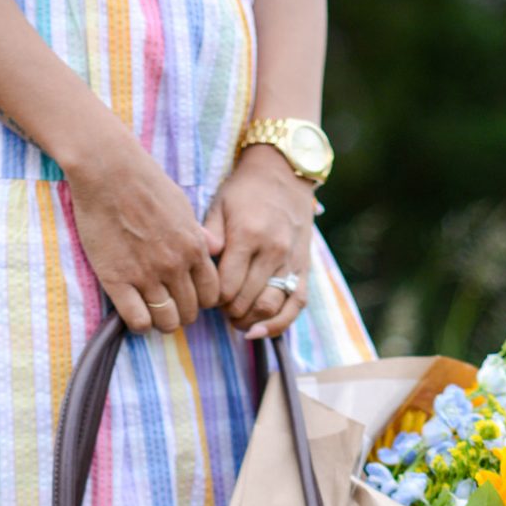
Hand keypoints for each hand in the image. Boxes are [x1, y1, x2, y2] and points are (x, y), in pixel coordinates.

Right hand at [63, 123, 219, 335]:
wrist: (108, 169)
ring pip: (166, 321)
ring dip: (161, 322)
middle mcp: (175, 266)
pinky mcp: (117, 280)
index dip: (201, 301)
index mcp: (194, 248)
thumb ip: (199, 233)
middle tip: (168, 306)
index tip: (188, 296)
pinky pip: (137, 321)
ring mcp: (146, 275)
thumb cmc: (144, 182)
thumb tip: (215, 249)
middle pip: (189, 312)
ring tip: (152, 312)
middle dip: (181, 313)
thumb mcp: (183, 205)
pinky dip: (139, 324)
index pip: (211, 294)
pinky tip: (134, 312)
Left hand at [203, 146, 315, 340]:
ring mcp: (291, 261)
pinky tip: (259, 332)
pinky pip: (295, 305)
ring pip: (270, 307)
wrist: (285, 173)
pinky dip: (278, 324)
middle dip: (228, 311)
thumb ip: (209, 235)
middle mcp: (273, 250)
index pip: (226, 287)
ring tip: (236, 319)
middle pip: (246, 301)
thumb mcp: (219, 204)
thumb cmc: (245, 191)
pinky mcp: (305, 267)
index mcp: (248, 235)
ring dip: (249, 320)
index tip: (206, 294)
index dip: (212, 299)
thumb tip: (201, 263)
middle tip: (219, 307)